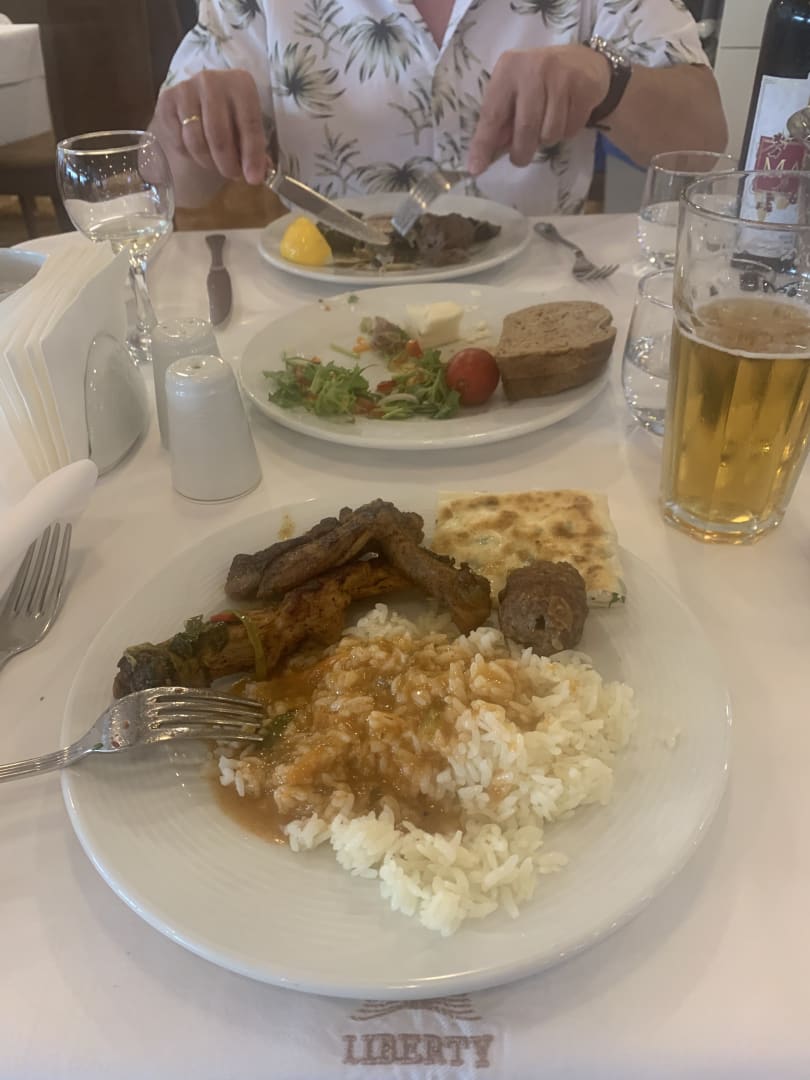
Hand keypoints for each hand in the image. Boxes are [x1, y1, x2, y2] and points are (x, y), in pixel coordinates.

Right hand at [152, 69, 267, 185]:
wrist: (199, 99)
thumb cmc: (230, 115)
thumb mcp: (247, 127)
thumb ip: (254, 150)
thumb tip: (257, 175)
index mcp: (240, 84)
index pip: (249, 123)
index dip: (252, 155)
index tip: (253, 179)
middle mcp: (212, 80)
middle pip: (219, 134)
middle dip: (227, 163)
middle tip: (232, 175)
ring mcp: (186, 88)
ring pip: (196, 140)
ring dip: (207, 161)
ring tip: (215, 165)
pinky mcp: (167, 100)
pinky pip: (178, 140)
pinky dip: (188, 154)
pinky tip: (196, 152)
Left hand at [467, 45, 610, 174]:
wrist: (583, 62)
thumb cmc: (539, 82)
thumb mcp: (514, 92)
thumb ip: (500, 120)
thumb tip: (482, 158)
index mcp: (508, 68)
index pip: (492, 114)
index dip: (484, 144)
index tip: (476, 168)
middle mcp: (533, 68)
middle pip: (525, 128)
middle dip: (521, 152)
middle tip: (520, 157)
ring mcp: (560, 76)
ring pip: (550, 132)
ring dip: (547, 140)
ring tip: (548, 124)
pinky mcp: (583, 87)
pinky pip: (571, 129)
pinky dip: (567, 132)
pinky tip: (566, 115)